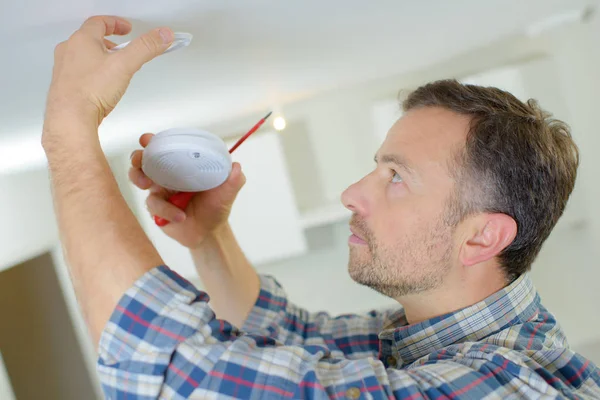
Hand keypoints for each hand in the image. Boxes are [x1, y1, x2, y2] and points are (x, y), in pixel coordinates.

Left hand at [43, 16, 173, 137]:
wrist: (70, 117)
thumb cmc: (90, 91)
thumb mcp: (125, 65)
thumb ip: (145, 47)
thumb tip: (162, 35)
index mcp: (81, 40)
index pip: (99, 22)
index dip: (116, 23)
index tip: (126, 28)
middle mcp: (69, 52)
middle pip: (90, 38)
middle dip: (108, 41)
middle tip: (121, 48)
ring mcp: (64, 69)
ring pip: (83, 56)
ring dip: (99, 58)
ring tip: (113, 68)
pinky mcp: (64, 86)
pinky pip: (79, 74)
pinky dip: (91, 74)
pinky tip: (101, 86)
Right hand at [129, 133, 245, 248]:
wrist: (210, 232)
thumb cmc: (216, 207)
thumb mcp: (228, 191)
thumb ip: (234, 178)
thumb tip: (236, 165)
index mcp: (183, 164)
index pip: (166, 147)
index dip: (154, 141)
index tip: (148, 140)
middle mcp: (167, 174)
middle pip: (144, 159)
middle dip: (137, 157)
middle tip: (140, 160)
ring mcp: (159, 191)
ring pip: (139, 179)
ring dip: (138, 178)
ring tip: (147, 184)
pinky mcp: (155, 208)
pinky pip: (153, 205)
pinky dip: (166, 210)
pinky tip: (180, 216)